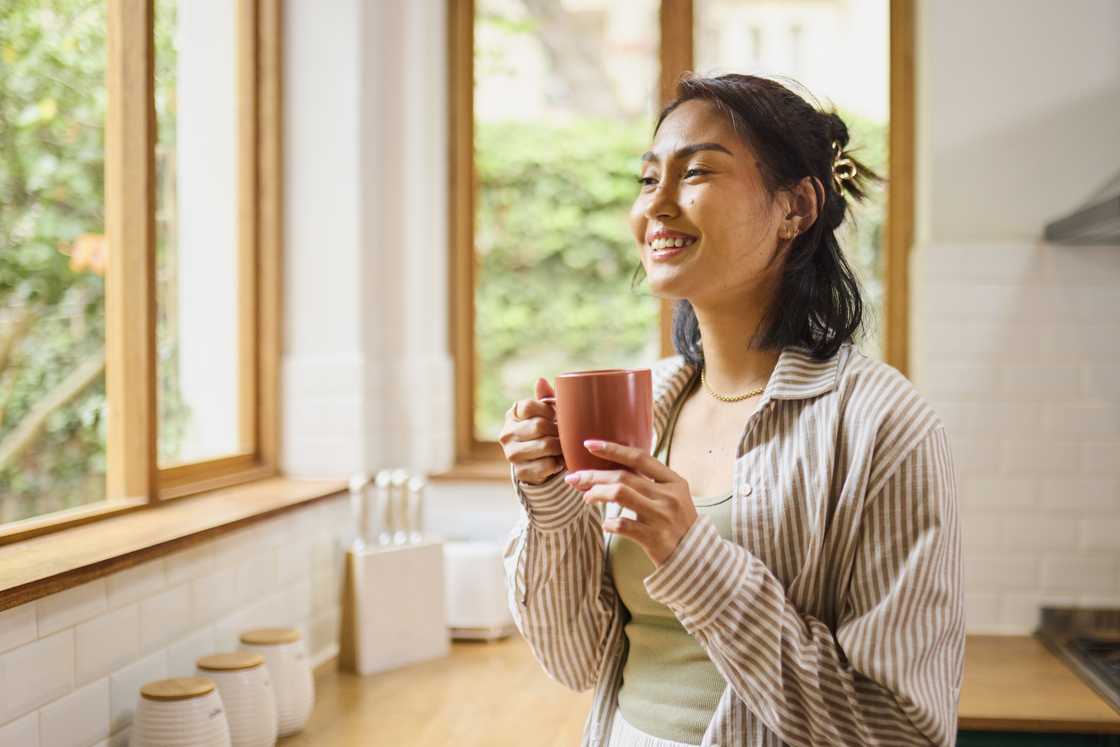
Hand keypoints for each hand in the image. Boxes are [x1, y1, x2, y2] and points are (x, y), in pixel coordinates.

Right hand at [499, 377, 563, 484]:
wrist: (538, 464)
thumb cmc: (545, 432)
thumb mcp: (545, 414)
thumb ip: (545, 398)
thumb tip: (541, 380)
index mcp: (513, 414)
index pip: (530, 406)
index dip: (548, 411)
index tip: (555, 417)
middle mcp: (507, 434)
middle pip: (539, 426)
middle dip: (557, 430)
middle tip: (565, 434)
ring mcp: (511, 454)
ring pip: (545, 445)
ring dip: (559, 447)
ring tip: (563, 447)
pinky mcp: (520, 472)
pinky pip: (547, 465)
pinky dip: (558, 463)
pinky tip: (559, 461)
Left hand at [564, 439, 697, 566]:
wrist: (697, 557)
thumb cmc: (679, 524)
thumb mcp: (674, 497)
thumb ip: (651, 482)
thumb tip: (613, 470)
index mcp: (674, 481)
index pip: (639, 458)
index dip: (612, 449)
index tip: (589, 445)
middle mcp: (668, 496)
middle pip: (623, 476)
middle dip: (594, 475)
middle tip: (575, 478)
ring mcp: (661, 517)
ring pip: (619, 494)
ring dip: (597, 494)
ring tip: (587, 498)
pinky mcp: (654, 538)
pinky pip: (622, 525)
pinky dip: (608, 523)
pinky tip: (605, 524)